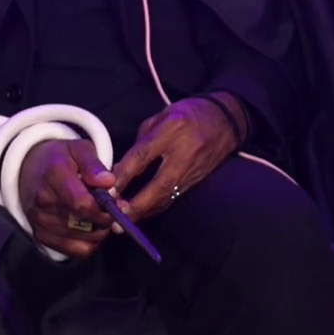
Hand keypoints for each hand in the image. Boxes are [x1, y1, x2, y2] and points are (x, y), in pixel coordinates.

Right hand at [20, 138, 116, 258]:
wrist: (29, 170)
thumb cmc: (61, 159)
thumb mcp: (79, 149)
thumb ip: (94, 164)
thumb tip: (109, 182)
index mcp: (54, 175)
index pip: (83, 203)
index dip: (104, 207)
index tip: (114, 201)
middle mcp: (43, 202)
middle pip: (85, 224)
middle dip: (105, 219)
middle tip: (108, 208)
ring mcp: (40, 221)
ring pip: (85, 240)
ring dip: (99, 231)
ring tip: (97, 215)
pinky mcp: (41, 236)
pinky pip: (77, 251)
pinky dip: (89, 242)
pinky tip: (88, 227)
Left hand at [110, 97, 240, 221]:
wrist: (226, 120)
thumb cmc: (189, 113)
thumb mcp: (162, 116)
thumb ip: (142, 139)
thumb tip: (123, 165)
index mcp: (172, 130)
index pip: (143, 155)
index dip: (124, 174)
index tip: (106, 189)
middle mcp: (183, 154)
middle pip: (158, 185)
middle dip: (137, 204)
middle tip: (116, 217)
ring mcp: (192, 170)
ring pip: (167, 196)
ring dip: (145, 210)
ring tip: (123, 221)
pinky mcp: (196, 181)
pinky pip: (173, 197)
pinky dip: (156, 206)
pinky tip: (141, 212)